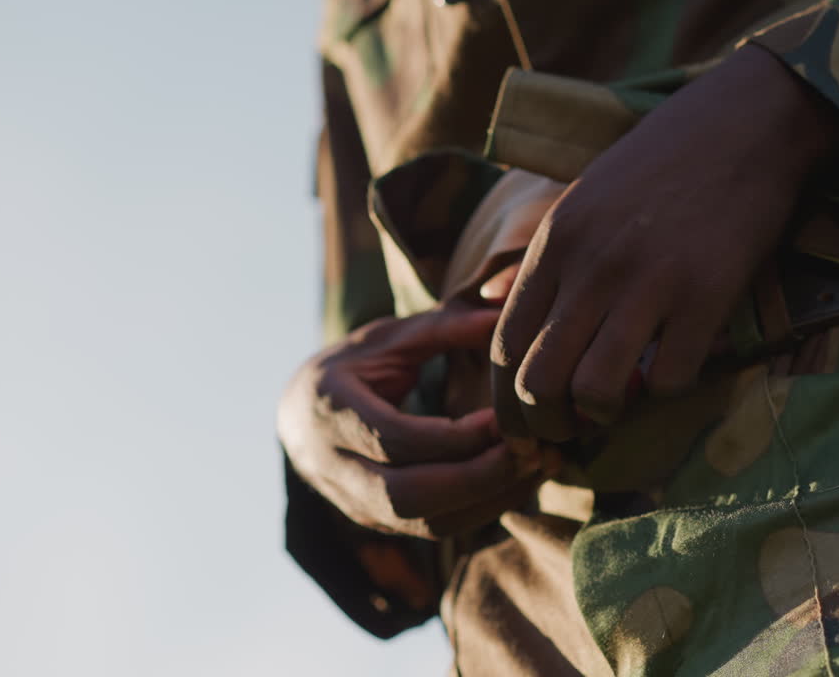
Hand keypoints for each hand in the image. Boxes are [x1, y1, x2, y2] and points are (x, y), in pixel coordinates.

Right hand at [279, 307, 544, 538]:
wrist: (299, 417)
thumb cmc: (351, 367)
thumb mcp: (387, 338)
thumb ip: (443, 327)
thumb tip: (504, 309)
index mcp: (330, 409)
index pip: (394, 439)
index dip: (454, 437)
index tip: (504, 420)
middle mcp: (332, 466)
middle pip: (407, 496)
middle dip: (478, 479)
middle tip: (533, 450)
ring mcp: (354, 503)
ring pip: (425, 524)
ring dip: (490, 499)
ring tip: (539, 465)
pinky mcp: (379, 524)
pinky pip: (436, 530)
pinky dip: (484, 509)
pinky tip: (520, 480)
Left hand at [491, 45, 838, 449]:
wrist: (745, 123)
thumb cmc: (660, 162)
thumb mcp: (582, 198)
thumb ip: (543, 256)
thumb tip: (491, 299)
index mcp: (555, 243)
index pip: (504, 346)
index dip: (510, 396)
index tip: (530, 414)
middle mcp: (591, 266)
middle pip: (539, 381)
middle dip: (549, 421)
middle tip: (571, 425)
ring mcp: (649, 283)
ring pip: (596, 392)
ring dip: (604, 413)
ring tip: (619, 403)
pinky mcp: (706, 297)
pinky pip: (668, 380)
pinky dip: (666, 389)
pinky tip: (671, 366)